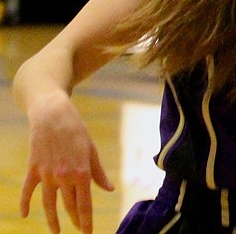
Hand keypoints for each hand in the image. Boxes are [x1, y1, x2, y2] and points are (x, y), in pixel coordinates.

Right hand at [21, 91, 114, 233]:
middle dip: (75, 220)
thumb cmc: (76, 131)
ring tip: (56, 231)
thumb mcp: (92, 150)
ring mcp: (46, 174)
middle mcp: (63, 176)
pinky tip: (25, 215)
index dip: (86, 220)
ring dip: (52, 219)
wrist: (53, 115)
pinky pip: (28, 191)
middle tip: (79, 230)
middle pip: (69, 205)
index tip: (88, 232)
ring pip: (48, 203)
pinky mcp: (33, 169)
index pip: (85, 204)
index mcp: (81, 172)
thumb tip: (108, 189)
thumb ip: (98, 173)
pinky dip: (25, 203)